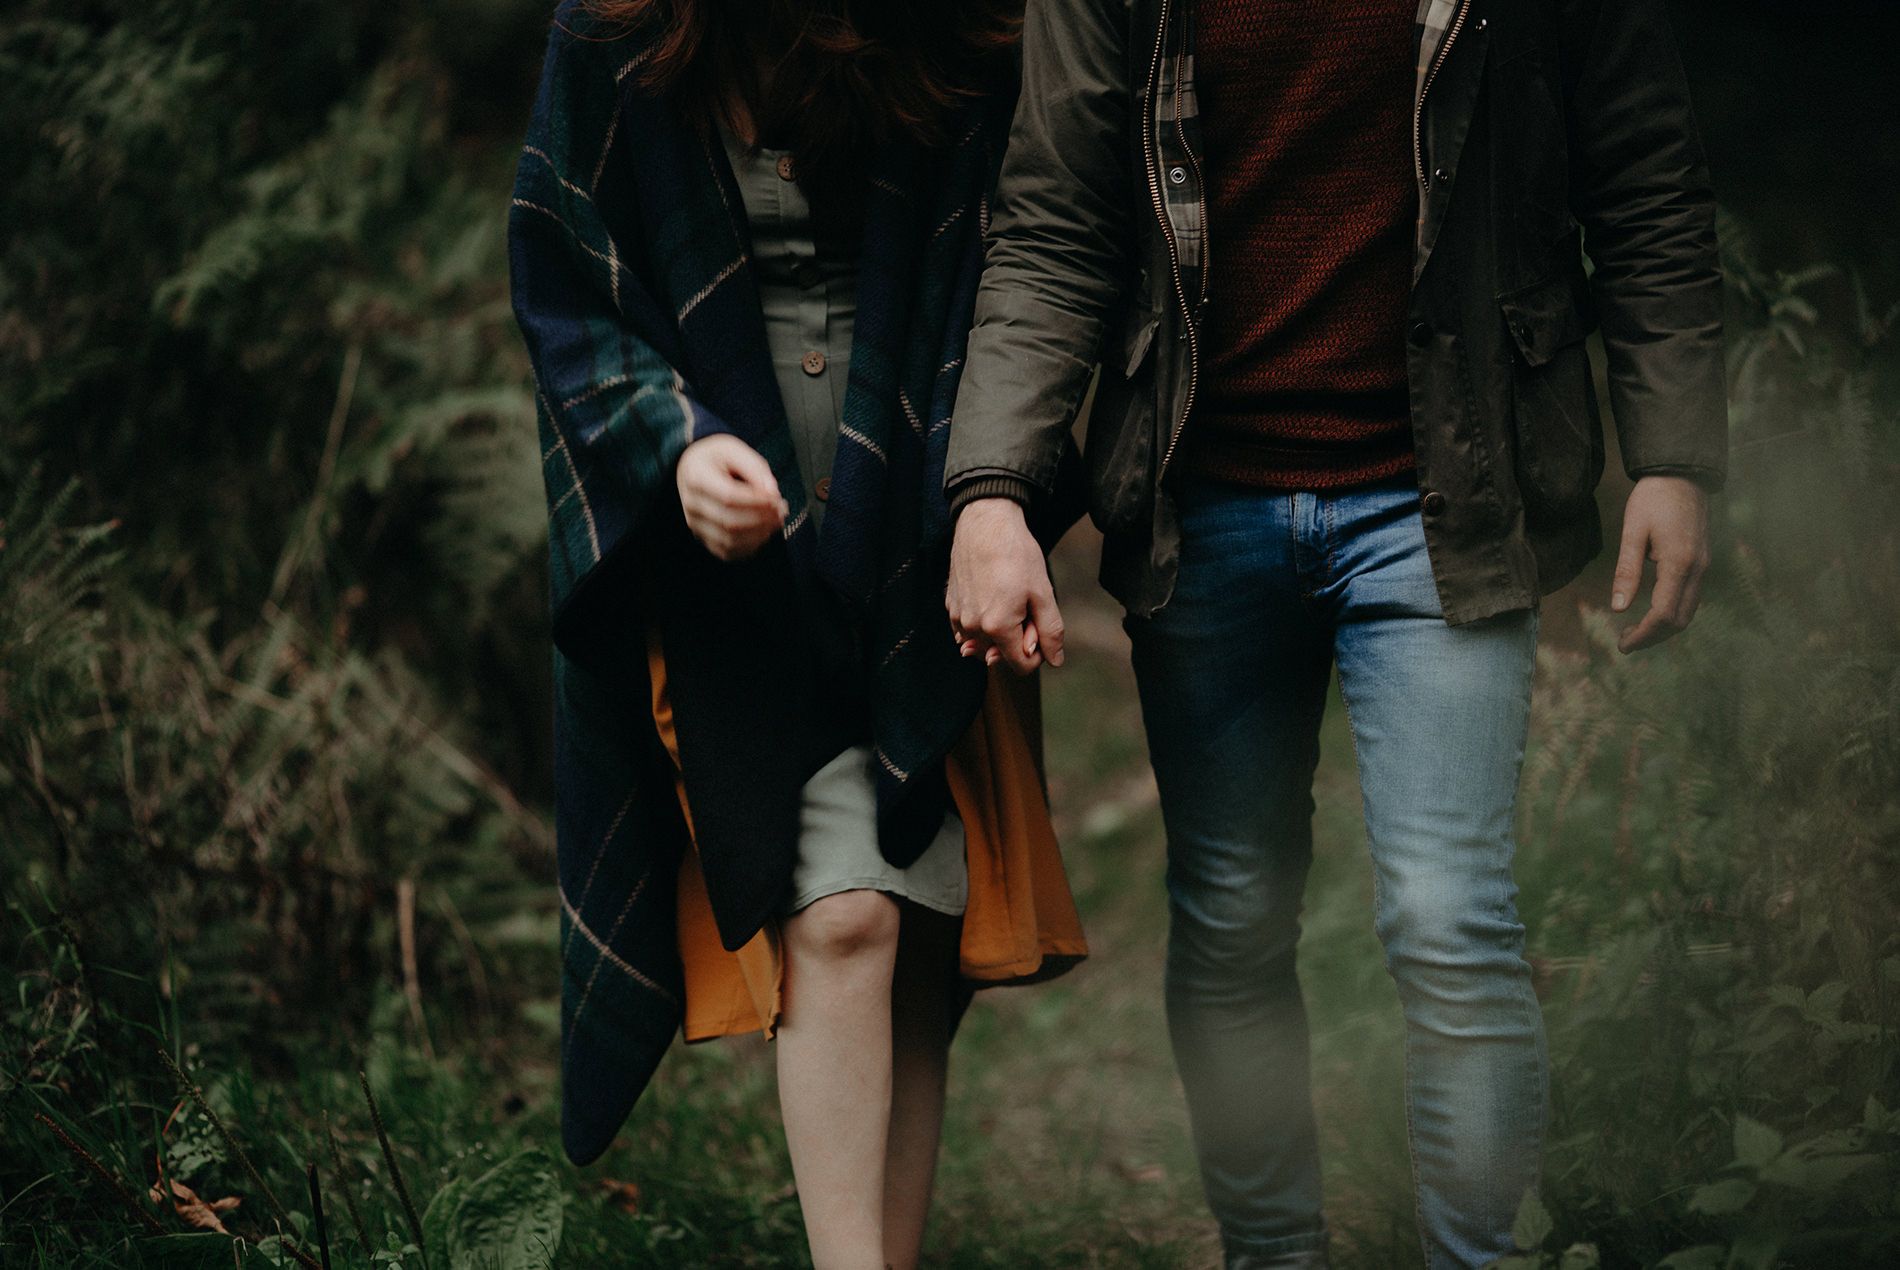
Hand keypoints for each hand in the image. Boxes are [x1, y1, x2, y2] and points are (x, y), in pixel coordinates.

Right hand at [676, 434, 787, 560]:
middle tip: (781, 508)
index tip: (776, 497)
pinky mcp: (702, 538)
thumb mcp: (735, 449)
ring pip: (730, 541)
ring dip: (759, 534)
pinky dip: (750, 547)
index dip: (757, 500)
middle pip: (730, 521)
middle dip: (762, 518)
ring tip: (776, 519)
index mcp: (696, 477)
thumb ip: (755, 468)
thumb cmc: (716, 457)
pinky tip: (763, 532)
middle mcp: (691, 504)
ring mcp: (695, 524)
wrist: (693, 467)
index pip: (729, 496)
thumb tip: (771, 493)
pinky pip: (727, 553)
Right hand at [947, 497, 1063, 674]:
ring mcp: (957, 617)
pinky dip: (981, 623)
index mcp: (998, 627)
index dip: (1037, 651)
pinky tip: (989, 599)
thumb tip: (1055, 660)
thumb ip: (1050, 630)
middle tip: (1024, 606)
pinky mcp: (950, 606)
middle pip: (1001, 655)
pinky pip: (967, 630)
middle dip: (1017, 639)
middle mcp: (972, 627)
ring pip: (984, 643)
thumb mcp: (1042, 592)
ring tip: (1006, 598)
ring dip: (998, 631)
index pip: (1022, 666)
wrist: (985, 523)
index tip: (1039, 624)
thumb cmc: (1017, 555)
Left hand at [1610, 474, 1710, 652]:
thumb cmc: (1653, 499)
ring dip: (1662, 628)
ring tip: (1634, 632)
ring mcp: (1704, 567)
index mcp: (1679, 563)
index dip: (1644, 635)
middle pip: (1680, 621)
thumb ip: (1626, 571)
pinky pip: (1690, 599)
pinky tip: (1650, 613)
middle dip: (1652, 637)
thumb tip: (1617, 608)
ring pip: (1688, 612)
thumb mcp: (1632, 532)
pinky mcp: (1702, 563)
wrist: (1682, 474)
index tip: (1622, 644)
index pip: (1664, 615)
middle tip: (1624, 642)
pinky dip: (1671, 614)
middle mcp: (1698, 569)